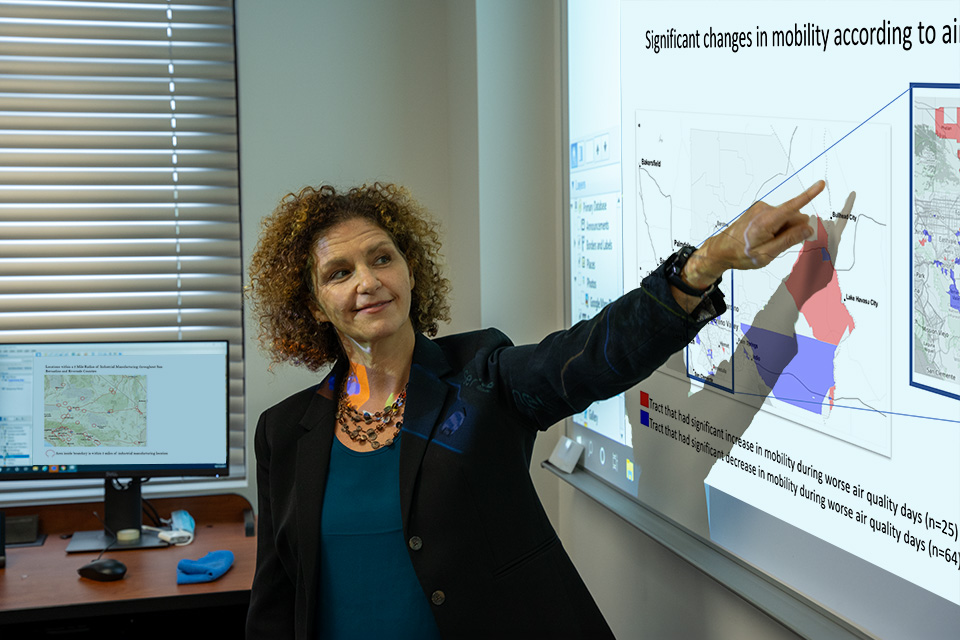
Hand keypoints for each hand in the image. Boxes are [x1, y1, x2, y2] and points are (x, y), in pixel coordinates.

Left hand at [682, 180, 825, 287]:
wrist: (722, 249)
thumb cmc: (741, 254)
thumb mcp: (766, 254)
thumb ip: (788, 240)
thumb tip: (807, 229)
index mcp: (766, 221)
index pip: (792, 206)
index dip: (809, 195)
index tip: (821, 184)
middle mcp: (764, 210)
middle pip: (794, 216)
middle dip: (795, 229)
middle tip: (780, 245)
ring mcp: (761, 208)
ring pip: (786, 217)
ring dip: (785, 230)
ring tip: (768, 242)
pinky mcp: (760, 210)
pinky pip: (778, 217)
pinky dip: (777, 227)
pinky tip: (766, 237)